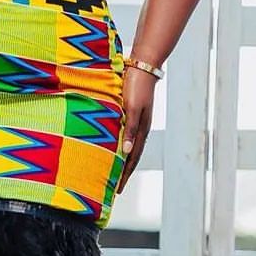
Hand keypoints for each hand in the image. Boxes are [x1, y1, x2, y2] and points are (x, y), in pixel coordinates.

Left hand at [116, 64, 156, 193]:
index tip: (117, 190)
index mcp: (141, 129)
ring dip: (121, 160)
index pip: (132, 158)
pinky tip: (113, 145)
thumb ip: (130, 128)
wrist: (143, 65)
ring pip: (128, 145)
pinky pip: (125, 134)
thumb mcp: (133, 108)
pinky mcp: (131, 111)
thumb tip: (125, 151)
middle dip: (123, 172)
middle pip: (131, 155)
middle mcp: (140, 128)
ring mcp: (137, 120)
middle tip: (114, 188)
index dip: (125, 174)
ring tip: (113, 171)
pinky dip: (120, 144)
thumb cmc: (137, 85)